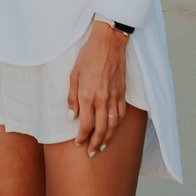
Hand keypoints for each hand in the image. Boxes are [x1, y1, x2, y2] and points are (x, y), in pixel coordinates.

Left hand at [68, 20, 126, 154]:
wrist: (109, 42)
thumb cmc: (88, 56)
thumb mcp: (73, 75)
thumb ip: (72, 98)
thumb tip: (72, 117)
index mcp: (87, 95)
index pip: (85, 125)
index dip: (81, 138)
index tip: (78, 144)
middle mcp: (102, 99)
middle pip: (101, 129)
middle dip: (95, 144)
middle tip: (91, 153)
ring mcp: (114, 97)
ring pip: (113, 125)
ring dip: (108, 138)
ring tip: (102, 146)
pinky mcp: (122, 93)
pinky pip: (121, 114)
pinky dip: (117, 125)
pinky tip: (113, 129)